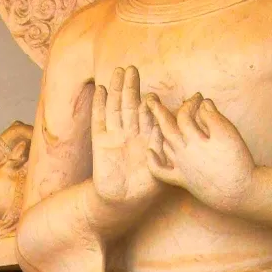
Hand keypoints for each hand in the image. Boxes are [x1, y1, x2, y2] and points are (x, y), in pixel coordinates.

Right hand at [91, 67, 160, 208]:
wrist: (122, 202)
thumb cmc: (145, 188)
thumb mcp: (161, 169)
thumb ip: (164, 150)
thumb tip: (172, 133)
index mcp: (148, 137)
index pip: (149, 114)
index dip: (150, 102)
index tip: (153, 91)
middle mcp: (132, 133)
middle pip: (131, 105)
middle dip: (132, 87)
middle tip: (133, 69)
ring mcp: (115, 135)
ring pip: (116, 108)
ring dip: (117, 90)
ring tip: (118, 71)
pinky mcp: (100, 141)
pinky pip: (100, 120)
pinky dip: (100, 105)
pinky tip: (101, 90)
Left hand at [146, 93, 256, 212]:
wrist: (238, 192)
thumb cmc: (236, 161)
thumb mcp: (228, 134)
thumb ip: (213, 116)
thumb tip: (203, 103)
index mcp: (194, 139)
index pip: (184, 115)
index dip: (190, 103)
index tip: (198, 97)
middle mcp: (183, 152)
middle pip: (166, 128)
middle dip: (159, 111)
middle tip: (152, 99)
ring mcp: (180, 167)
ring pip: (164, 145)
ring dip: (159, 131)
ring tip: (156, 121)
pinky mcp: (182, 181)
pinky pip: (161, 172)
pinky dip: (153, 161)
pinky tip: (150, 152)